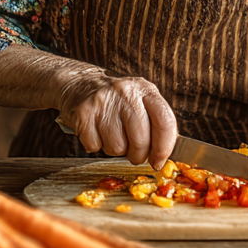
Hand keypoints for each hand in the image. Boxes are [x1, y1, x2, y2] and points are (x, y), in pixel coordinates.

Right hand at [57, 72, 177, 169]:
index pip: (164, 121)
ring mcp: (104, 101)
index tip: (158, 162)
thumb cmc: (118, 103)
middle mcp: (126, 93)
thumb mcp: (142, 103)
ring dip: (115, 149)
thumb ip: (156, 125)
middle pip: (140, 140)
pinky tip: (97, 132)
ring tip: (111, 134)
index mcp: (146, 91)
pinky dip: (96, 146)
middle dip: (137, 155)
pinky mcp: (84, 112)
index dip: (164, 147)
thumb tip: (164, 157)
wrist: (82, 86)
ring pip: (117, 147)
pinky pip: (95, 146)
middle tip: (133, 152)